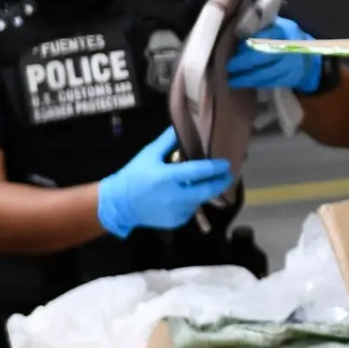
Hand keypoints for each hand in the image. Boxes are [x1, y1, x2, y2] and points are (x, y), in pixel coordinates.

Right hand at [96, 127, 233, 237]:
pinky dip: (192, 201)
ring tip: (209, 182)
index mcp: (167, 177)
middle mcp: (174, 196)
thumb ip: (168, 141)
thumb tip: (182, 126)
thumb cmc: (134, 176)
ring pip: (200, 200)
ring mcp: (176, 211)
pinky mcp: (176, 221)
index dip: (216, 167)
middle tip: (229, 175)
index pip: (199, 171)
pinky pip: (191, 209)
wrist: (119, 204)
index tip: (227, 163)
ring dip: (205, 191)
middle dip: (221, 182)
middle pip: (207, 190)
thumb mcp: (149, 154)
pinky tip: (188, 194)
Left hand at [227, 16, 319, 92]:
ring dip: (248, 78)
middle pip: (264, 56)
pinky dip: (258, 83)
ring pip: (267, 72)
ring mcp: (293, 64)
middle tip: (230, 68)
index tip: (235, 50)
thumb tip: (238, 40)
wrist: (312, 56)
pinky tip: (247, 84)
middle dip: (244, 63)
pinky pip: (272, 82)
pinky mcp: (293, 77)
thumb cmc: (287, 39)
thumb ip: (261, 30)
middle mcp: (289, 47)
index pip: (262, 38)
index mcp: (284, 30)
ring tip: (233, 81)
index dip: (246, 46)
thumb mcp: (278, 27)